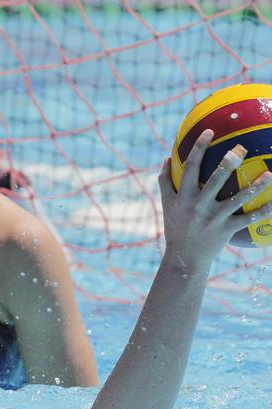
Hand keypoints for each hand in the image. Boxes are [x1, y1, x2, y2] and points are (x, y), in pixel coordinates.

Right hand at [159, 129, 271, 271]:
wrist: (183, 257)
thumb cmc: (175, 227)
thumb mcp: (167, 204)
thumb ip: (165, 181)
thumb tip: (167, 158)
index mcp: (183, 197)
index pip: (190, 167)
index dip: (199, 148)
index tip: (209, 132)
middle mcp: (198, 205)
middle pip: (215, 179)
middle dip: (229, 162)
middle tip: (241, 147)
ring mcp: (213, 218)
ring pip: (237, 198)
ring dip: (255, 185)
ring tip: (269, 173)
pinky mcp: (225, 230)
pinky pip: (247, 219)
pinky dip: (263, 212)